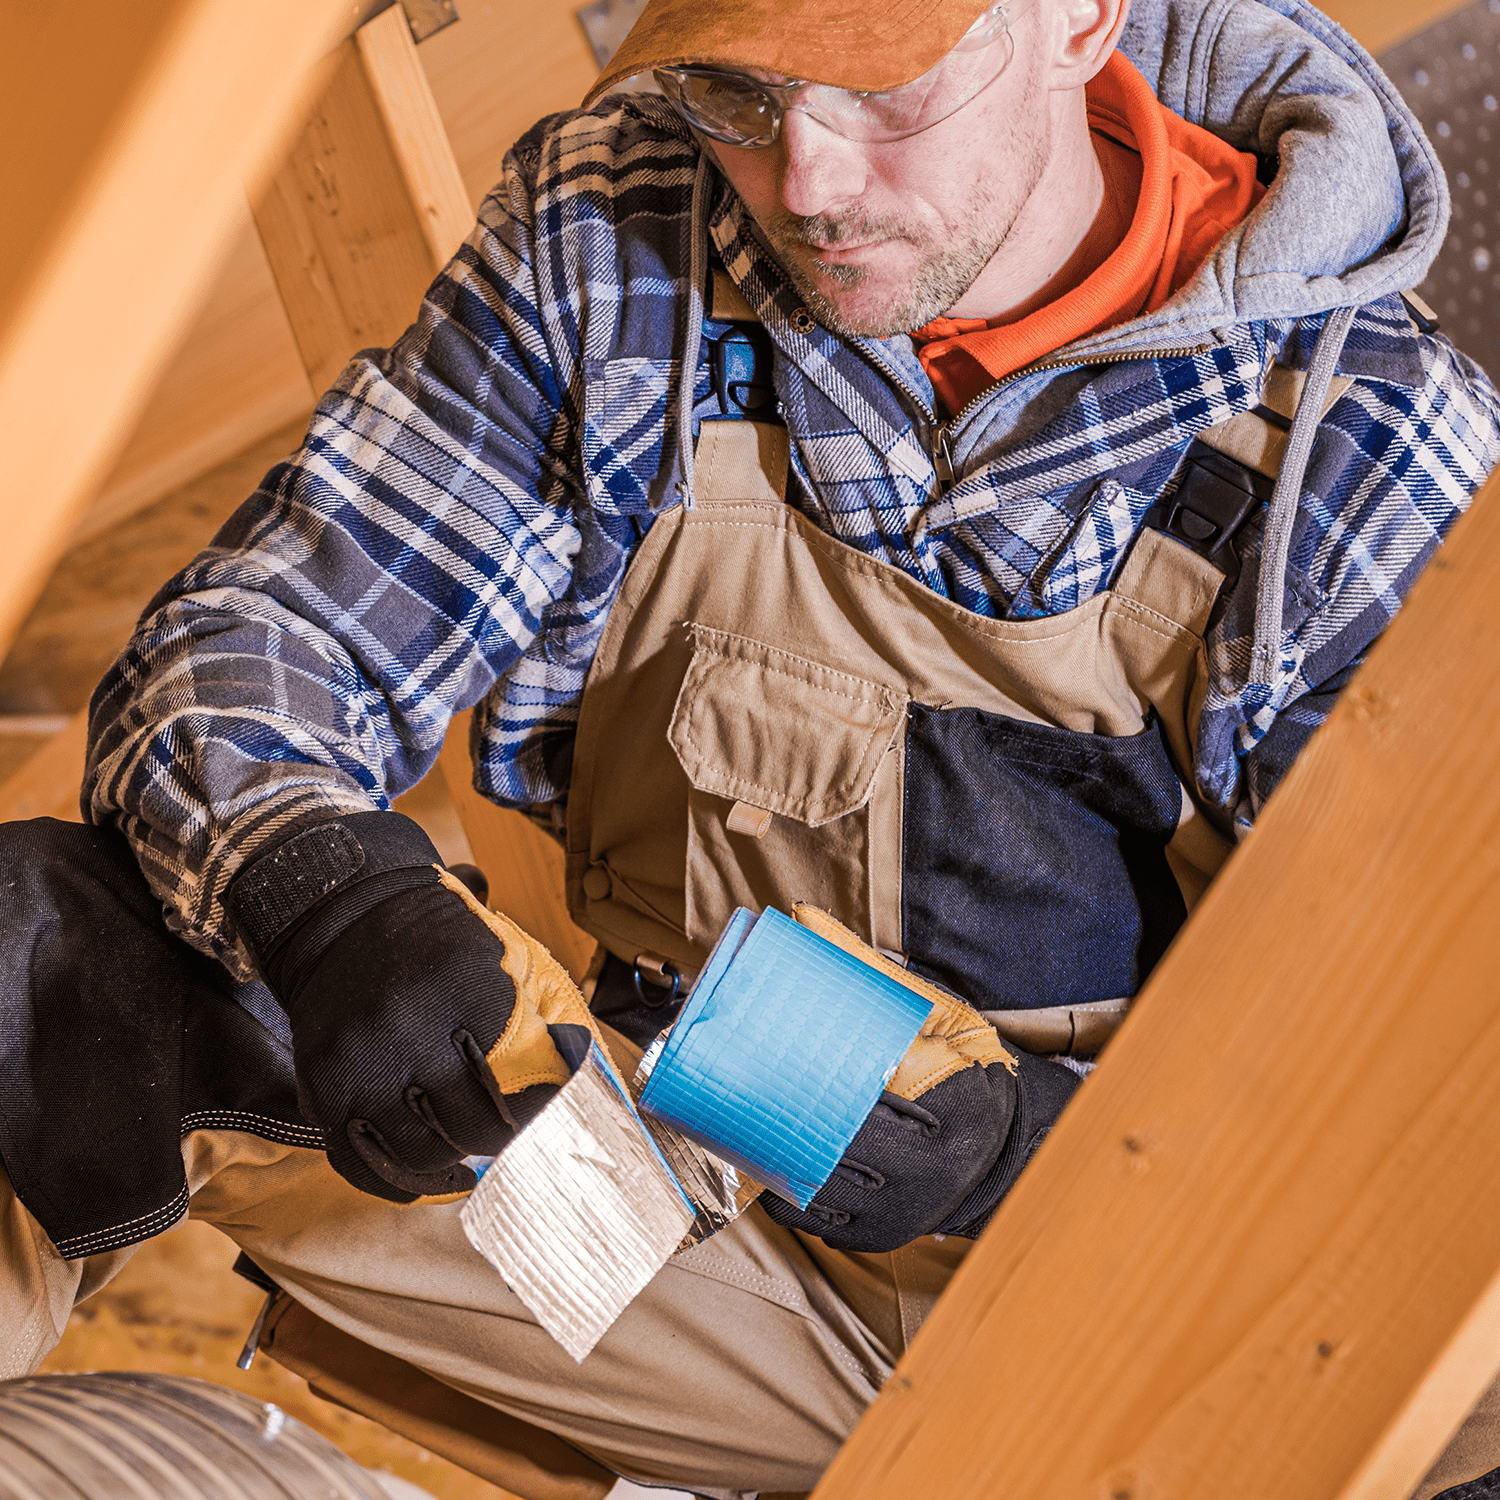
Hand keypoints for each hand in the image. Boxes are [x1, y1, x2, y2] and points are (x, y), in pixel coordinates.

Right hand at [227, 811, 597, 1201]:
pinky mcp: (324, 1089)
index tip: (549, 1111)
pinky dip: (398, 1182)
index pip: (519, 1080)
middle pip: (470, 1125)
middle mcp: (411, 1030)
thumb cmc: (439, 946)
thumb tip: (575, 1069)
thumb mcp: (499, 956)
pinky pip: (361, 1163)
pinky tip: (429, 1178)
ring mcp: (362, 1064)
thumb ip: (539, 1011)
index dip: (538, 1107)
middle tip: (508, 1134)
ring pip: (418, 1153)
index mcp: (468, 991)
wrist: (348, 920)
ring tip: (468, 1152)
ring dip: (450, 1162)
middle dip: (497, 1137)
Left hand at [757, 906, 1080, 1251]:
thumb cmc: (968, 1067)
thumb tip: (803, 921)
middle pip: (831, 1137)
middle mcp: (930, 1167)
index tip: (761, 1045)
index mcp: (951, 1102)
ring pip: (816, 1182)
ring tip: (737, 1113)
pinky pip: (817, 1217)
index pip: (863, 1086)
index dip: (808, 1071)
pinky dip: (784, 1188)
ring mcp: (904, 1209)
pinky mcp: (883, 1236)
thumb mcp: (936, 1013)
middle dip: (780, 1110)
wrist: (1009, 1147)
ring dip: (772, 1151)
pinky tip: (764, 1158)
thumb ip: (871, 972)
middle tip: (733, 1075)